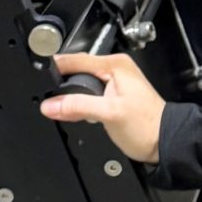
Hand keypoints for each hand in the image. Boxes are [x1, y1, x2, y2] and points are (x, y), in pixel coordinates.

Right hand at [39, 48, 165, 162]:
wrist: (164, 142)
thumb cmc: (147, 126)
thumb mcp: (108, 113)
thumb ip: (78, 106)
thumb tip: (50, 104)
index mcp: (115, 65)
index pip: (76, 59)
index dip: (56, 68)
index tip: (38, 76)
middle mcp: (115, 69)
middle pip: (76, 71)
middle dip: (61, 84)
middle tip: (46, 97)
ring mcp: (114, 83)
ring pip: (81, 84)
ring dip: (70, 96)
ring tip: (58, 107)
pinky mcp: (113, 96)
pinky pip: (88, 95)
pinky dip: (79, 103)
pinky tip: (74, 112)